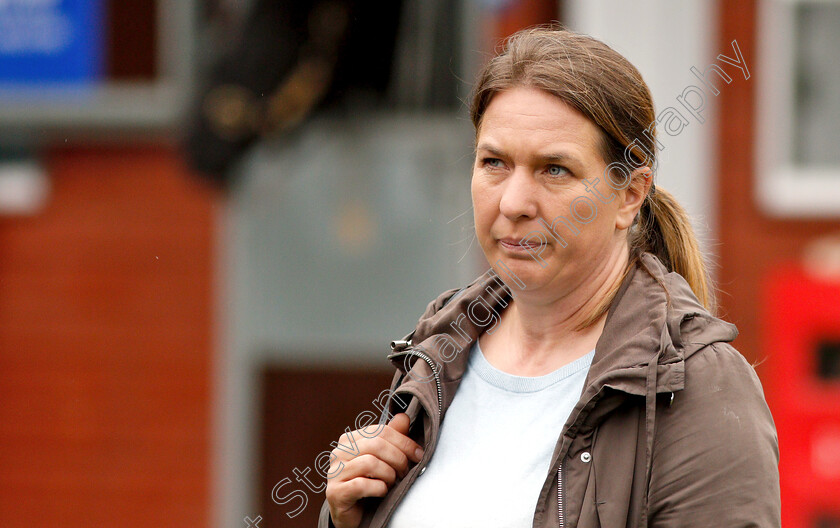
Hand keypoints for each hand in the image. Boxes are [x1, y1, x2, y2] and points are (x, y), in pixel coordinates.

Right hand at [325, 413, 423, 527]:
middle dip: (398, 458)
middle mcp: (339, 452)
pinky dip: (379, 488)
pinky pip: (362, 484)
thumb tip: (403, 417)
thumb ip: (392, 437)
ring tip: (393, 483)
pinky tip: (382, 492)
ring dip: (389, 475)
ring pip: (370, 463)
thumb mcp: (384, 458)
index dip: (404, 442)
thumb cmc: (370, 484)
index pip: (381, 431)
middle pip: (377, 444)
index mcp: (350, 440)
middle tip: (406, 472)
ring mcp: (334, 472)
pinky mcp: (335, 492)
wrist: (354, 515)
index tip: (418, 454)